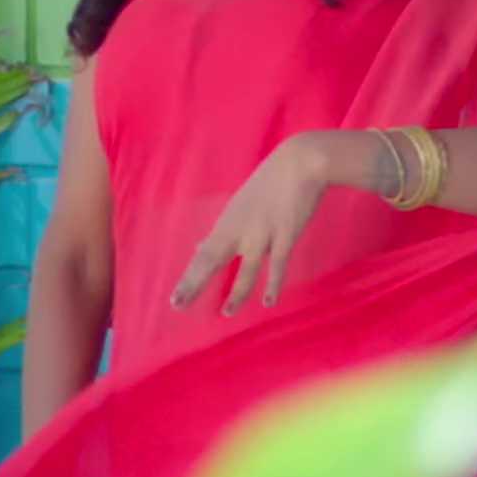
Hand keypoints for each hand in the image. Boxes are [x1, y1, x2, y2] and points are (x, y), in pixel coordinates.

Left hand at [173, 133, 340, 313]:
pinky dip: (273, 284)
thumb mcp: (240, 204)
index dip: (189, 278)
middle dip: (194, 284)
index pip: (203, 255)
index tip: (175, 299)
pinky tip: (269, 301)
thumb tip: (199, 247)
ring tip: (227, 312)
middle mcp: (238, 230)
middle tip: (177, 305)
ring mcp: (262, 234)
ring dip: (236, 293)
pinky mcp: (285, 236)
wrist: (300, 163)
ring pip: (246, 270)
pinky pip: (278, 266)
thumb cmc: (270, 183)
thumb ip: (225, 229)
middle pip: (211, 261)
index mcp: (227, 222)